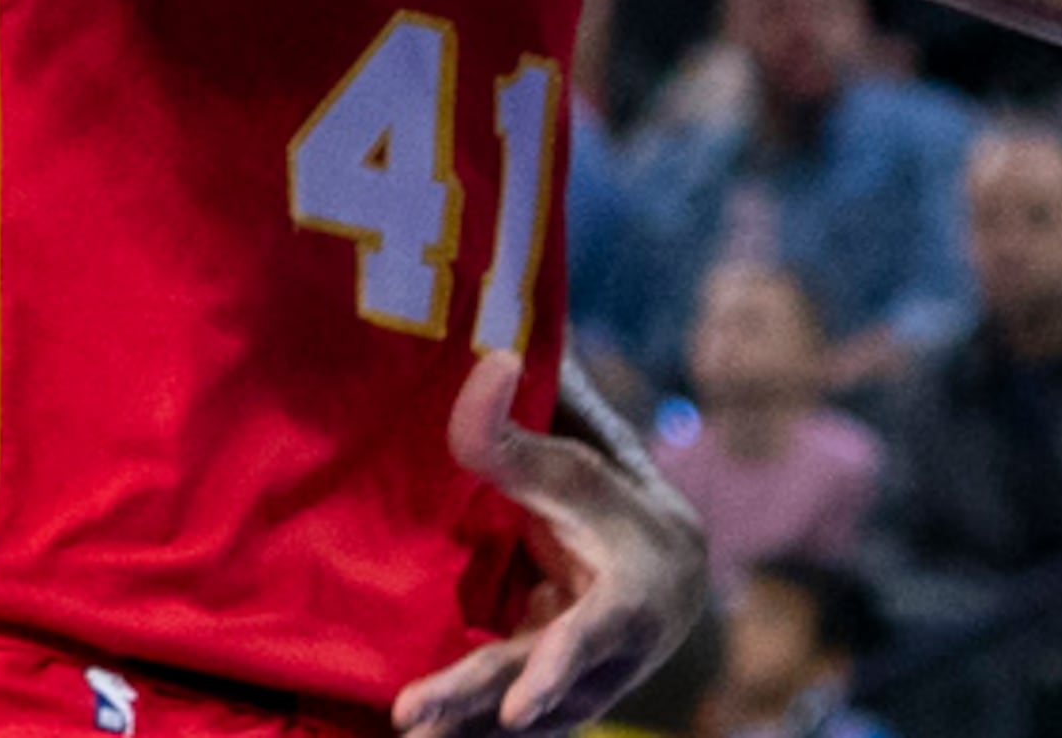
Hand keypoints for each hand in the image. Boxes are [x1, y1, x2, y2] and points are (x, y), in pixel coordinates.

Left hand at [393, 356, 704, 737]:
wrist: (656, 569)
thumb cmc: (614, 506)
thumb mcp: (575, 470)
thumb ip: (520, 433)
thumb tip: (490, 360)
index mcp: (632, 600)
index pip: (590, 638)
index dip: (556, 671)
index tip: (517, 712)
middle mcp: (609, 660)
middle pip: (535, 687)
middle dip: (474, 705)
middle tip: (411, 720)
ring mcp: (576, 690)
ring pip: (516, 716)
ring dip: (463, 726)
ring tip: (405, 732)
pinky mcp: (541, 701)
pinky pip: (499, 718)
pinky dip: (465, 726)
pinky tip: (419, 729)